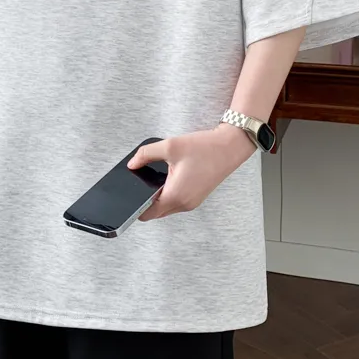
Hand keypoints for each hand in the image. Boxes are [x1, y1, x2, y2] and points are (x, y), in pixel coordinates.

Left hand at [128, 125, 257, 220]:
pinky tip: (168, 178)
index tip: (129, 197)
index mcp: (176, 195)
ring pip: (167, 207)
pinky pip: (177, 202)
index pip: (148, 213)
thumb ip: (145, 154)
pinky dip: (169, 194)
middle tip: (141, 182)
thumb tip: (132, 164)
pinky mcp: (197, 197)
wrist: (230, 147)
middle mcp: (185, 204)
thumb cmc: (204, 147)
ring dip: (159, 198)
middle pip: (157, 212)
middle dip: (146, 201)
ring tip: (156, 178)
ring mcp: (192, 202)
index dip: (136, 207)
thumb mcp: (170, 146)